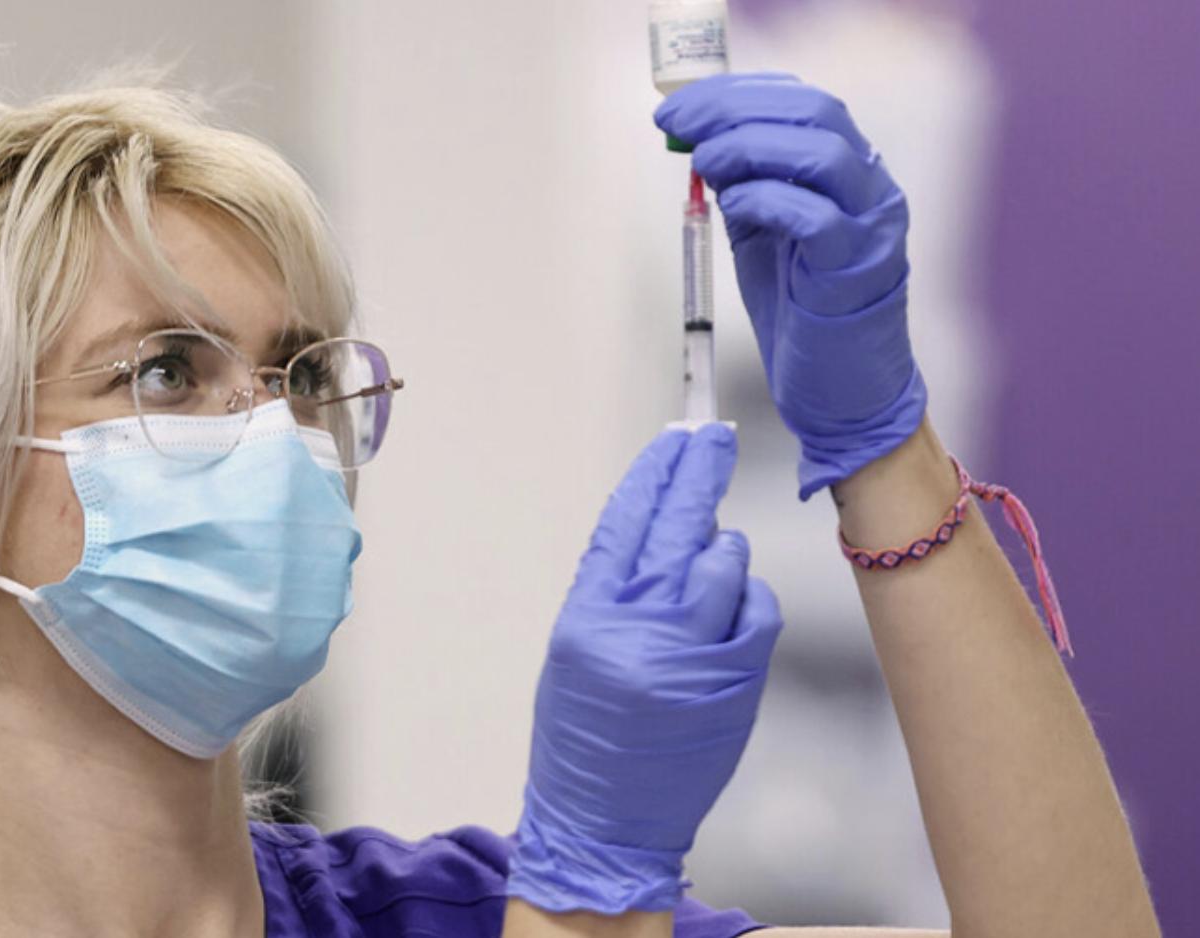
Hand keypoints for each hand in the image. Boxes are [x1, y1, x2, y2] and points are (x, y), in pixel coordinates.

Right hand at [506, 425, 782, 913]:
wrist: (604, 822)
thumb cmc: (583, 738)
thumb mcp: (575, 649)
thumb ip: (614, 589)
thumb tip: (662, 528)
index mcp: (588, 617)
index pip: (626, 521)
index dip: (653, 473)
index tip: (674, 438)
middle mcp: (639, 629)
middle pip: (677, 526)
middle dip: (697, 473)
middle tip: (712, 440)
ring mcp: (692, 655)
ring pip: (724, 563)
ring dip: (721, 553)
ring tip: (707, 570)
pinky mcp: (735, 682)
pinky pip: (756, 612)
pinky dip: (748, 602)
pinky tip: (731, 613)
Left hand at [655, 73, 927, 499]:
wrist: (842, 392)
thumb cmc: (803, 311)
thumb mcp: (762, 233)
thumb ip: (742, 186)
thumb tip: (701, 143)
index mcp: (851, 171)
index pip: (803, 101)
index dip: (738, 93)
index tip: (679, 107)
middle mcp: (871, 188)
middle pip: (813, 114)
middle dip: (735, 110)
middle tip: (679, 126)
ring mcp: (872, 227)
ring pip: (821, 155)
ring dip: (750, 147)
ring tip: (705, 163)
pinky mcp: (858, 272)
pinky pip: (816, 219)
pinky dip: (767, 200)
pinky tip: (733, 206)